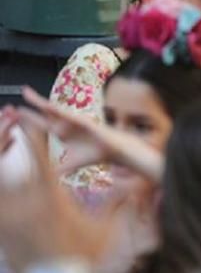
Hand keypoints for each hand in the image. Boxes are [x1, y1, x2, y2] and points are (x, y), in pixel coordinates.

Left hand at [0, 109, 106, 272]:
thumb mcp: (107, 229)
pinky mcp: (0, 229)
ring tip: (1, 136)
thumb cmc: (87, 260)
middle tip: (7, 118)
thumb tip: (151, 187)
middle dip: (5, 136)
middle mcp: (26, 206)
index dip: (31, 135)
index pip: (41, 158)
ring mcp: (9, 218)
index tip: (25, 118)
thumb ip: (121, 202)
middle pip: (7, 162)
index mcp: (53, 200)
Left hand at [20, 87, 162, 182]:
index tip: (15, 114)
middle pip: (44, 114)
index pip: (41, 125)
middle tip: (12, 102)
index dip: (28, 120)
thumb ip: (60, 168)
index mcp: (63, 134)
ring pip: (53, 110)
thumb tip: (47, 178)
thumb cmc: (97, 154)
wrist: (116, 152)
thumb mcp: (73, 163)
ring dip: (39, 102)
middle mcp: (67, 125)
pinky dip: (57, 110)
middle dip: (29, 107)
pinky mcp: (84, 121)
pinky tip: (46, 106)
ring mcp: (74, 121)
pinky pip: (68, 114)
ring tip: (26, 94)